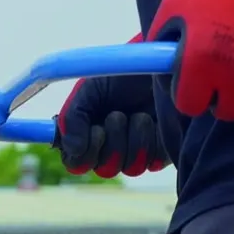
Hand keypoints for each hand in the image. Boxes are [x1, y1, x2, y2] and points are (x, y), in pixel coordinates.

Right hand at [56, 52, 170, 177]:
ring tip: (139, 114)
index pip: (78, 163)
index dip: (84, 154)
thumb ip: (72, 117)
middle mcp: (111, 148)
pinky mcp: (161, 151)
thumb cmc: (122, 74)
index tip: (95, 129)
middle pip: (105, 170)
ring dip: (132, 139)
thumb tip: (73, 149)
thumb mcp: (89, 90)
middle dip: (112, 143)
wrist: (158, 62)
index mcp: (88, 135)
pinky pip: (151, 161)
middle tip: (117, 115)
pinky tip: (154, 120)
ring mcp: (137, 152)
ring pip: (130, 168)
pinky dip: (150, 139)